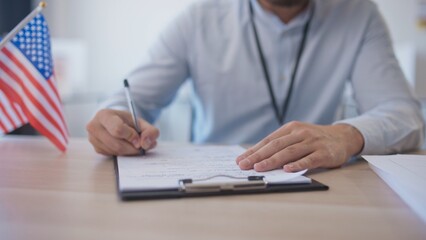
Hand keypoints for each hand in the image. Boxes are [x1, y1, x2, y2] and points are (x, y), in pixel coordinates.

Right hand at [86, 109, 159, 155]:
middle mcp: (94, 126)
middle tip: (140, 146)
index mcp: (104, 115)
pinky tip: (125, 147)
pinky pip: (112, 155)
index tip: (138, 139)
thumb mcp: (140, 122)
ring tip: (134, 145)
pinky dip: (122, 154)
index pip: (118, 129)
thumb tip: (146, 144)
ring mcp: (93, 139)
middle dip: (132, 148)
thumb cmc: (127, 122)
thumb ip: (150, 131)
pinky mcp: (96, 149)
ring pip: (114, 151)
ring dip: (128, 152)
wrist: (116, 123)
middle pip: (116, 144)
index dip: (131, 136)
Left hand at [236, 121, 363, 171]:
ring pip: (289, 152)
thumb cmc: (314, 139)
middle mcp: (300, 133)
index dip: (254, 150)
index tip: (240, 160)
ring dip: (273, 161)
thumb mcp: (297, 136)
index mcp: (290, 128)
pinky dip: (297, 164)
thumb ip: (281, 145)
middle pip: (276, 146)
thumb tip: (257, 158)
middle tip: (244, 165)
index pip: (268, 140)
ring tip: (259, 168)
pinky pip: (309, 159)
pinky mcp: (324, 153)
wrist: (342, 137)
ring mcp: (312, 142)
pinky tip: (287, 169)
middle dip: (258, 156)